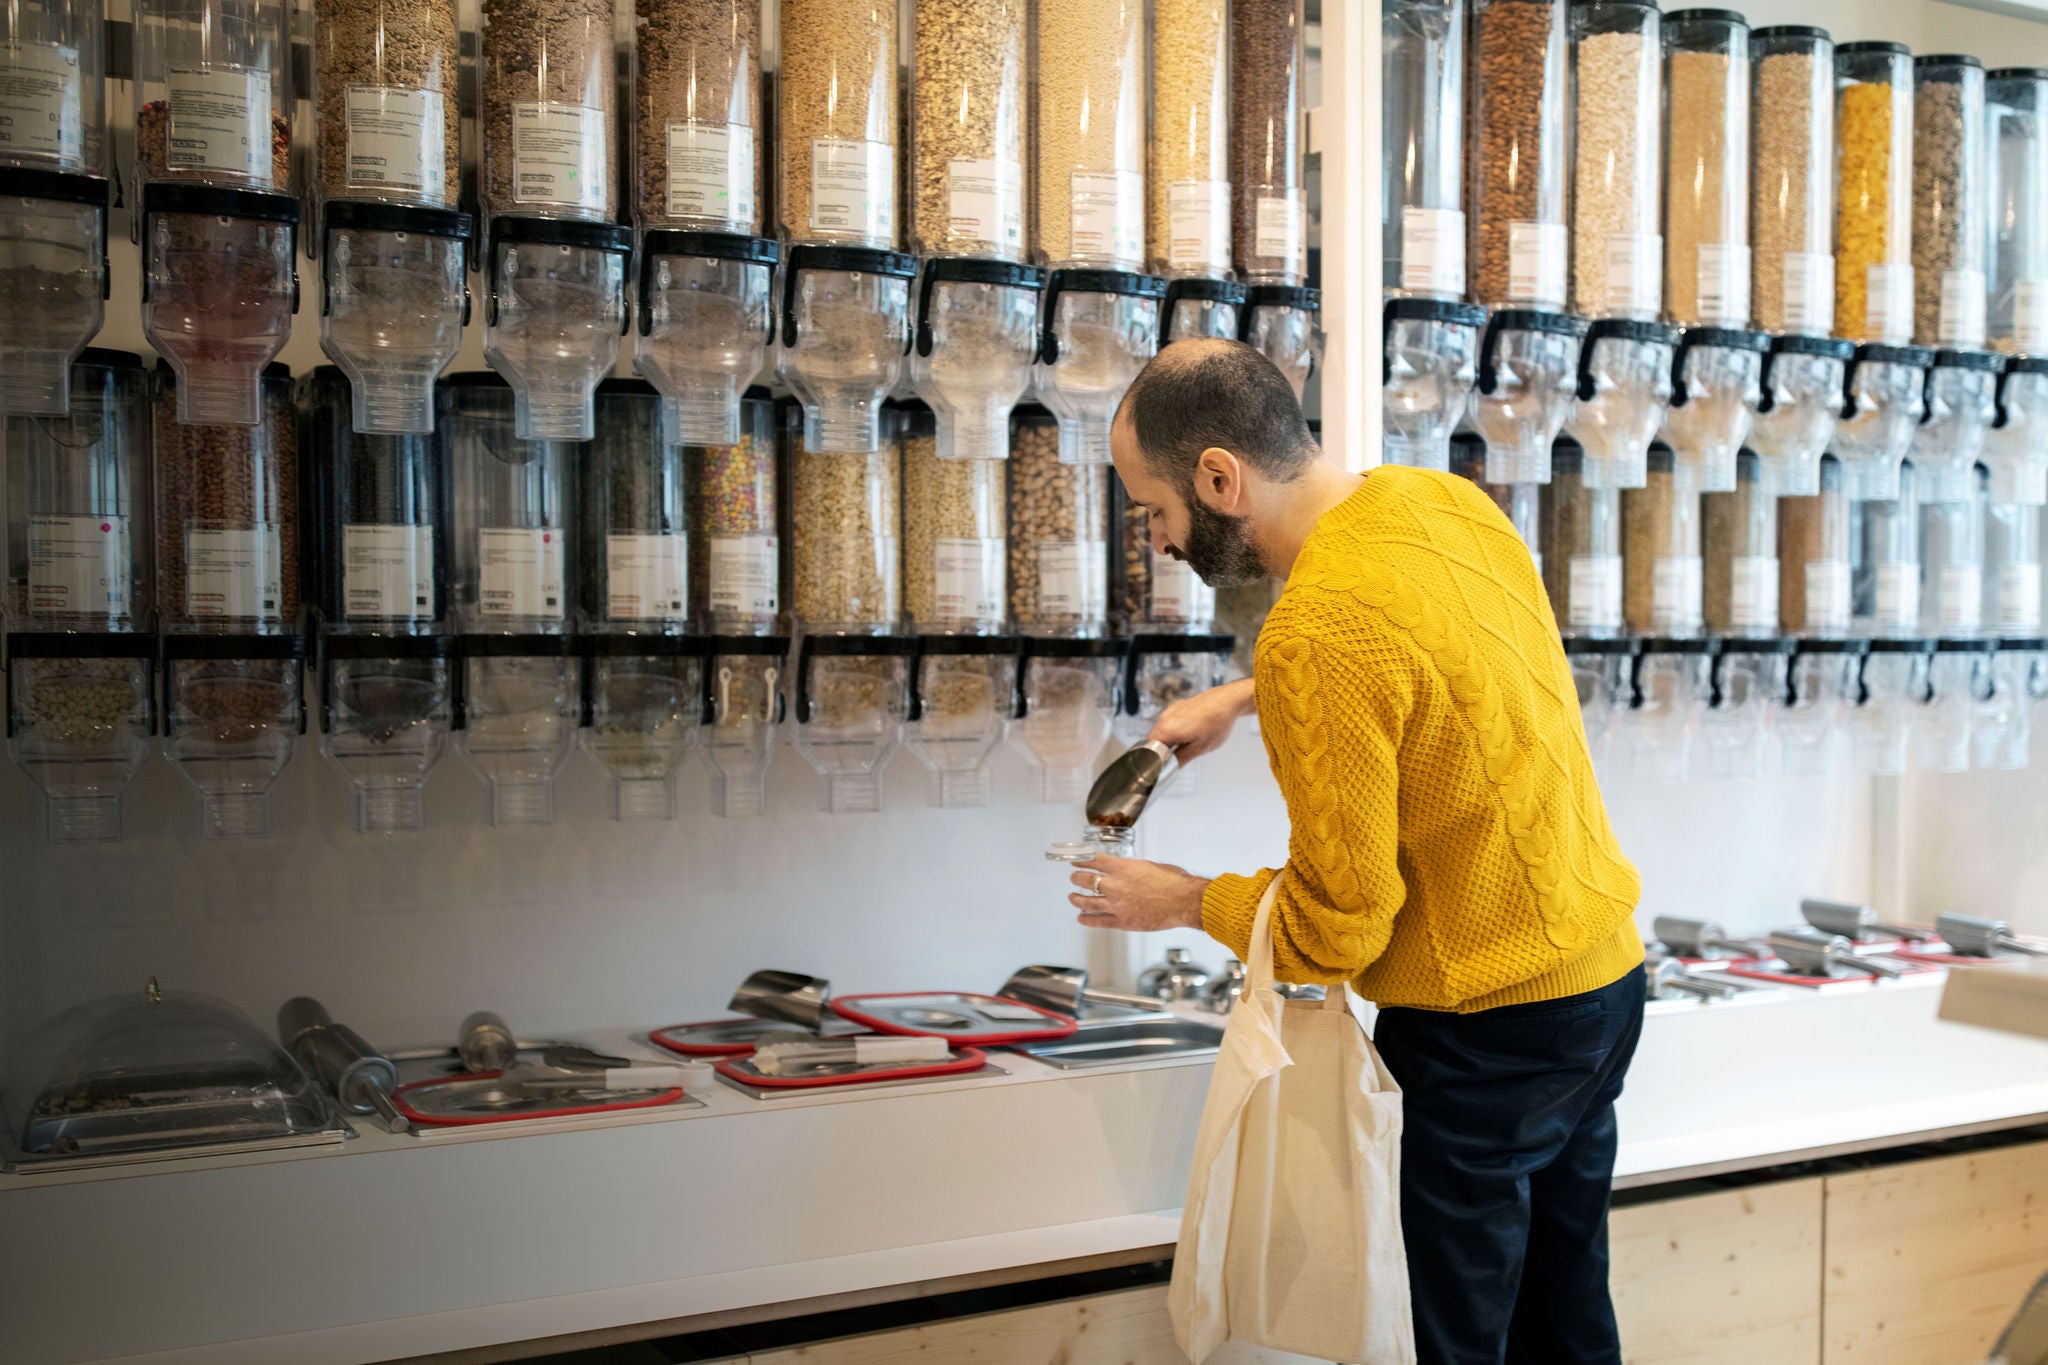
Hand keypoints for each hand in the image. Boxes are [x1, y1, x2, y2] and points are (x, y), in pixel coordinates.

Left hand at [1068, 855, 1209, 931]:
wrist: (1183, 901)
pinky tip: (1081, 918)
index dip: (1081, 861)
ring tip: (1072, 897)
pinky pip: (1099, 921)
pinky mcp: (1122, 921)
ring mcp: (1117, 905)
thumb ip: (1134, 869)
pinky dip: (1088, 919)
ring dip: (1077, 899)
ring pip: (1087, 902)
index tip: (1075, 861)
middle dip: (1077, 878)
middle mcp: (1115, 885)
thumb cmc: (1174, 882)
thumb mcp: (1151, 866)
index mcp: (1123, 868)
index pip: (1094, 861)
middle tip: (1074, 878)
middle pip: (1086, 880)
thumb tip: (1129, 872)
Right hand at [1146, 677, 1256, 764]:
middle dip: (1163, 750)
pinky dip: (1175, 729)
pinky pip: (1170, 721)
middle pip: (1154, 739)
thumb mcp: (1200, 748)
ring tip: (1187, 743)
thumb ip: (1181, 759)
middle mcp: (1165, 717)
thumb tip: (1170, 767)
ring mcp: (1171, 710)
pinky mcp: (1178, 706)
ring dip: (1170, 739)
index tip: (1162, 765)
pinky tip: (1191, 732)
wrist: (1228, 701)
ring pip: (1163, 730)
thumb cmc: (1217, 722)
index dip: (1154, 759)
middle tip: (1176, 757)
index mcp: (1167, 729)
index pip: (1149, 749)